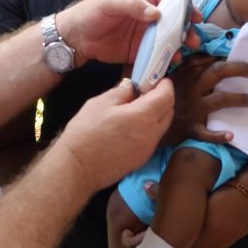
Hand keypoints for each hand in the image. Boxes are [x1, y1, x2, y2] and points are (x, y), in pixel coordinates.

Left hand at [55, 0, 199, 65]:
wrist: (75, 37)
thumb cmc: (91, 13)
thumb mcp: (110, 3)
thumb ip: (133, 5)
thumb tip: (157, 13)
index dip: (185, 6)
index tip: (194, 16)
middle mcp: (148, 16)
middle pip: (174, 21)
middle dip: (187, 29)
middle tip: (193, 39)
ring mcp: (145, 35)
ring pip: (169, 39)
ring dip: (179, 45)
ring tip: (184, 52)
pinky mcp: (140, 51)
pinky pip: (157, 55)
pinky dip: (166, 59)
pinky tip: (171, 63)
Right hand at [55, 78, 173, 192]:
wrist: (78, 168)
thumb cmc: (86, 132)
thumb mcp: (100, 103)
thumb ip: (121, 92)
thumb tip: (131, 86)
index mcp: (143, 117)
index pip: (166, 97)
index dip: (165, 85)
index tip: (158, 78)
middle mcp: (152, 134)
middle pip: (169, 112)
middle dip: (163, 99)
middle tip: (147, 91)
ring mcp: (148, 150)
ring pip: (162, 127)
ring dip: (156, 114)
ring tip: (137, 108)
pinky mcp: (141, 160)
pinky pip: (152, 139)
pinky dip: (149, 128)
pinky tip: (131, 126)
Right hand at [165, 54, 247, 144]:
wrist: (142, 120)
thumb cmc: (159, 96)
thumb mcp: (171, 75)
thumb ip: (190, 64)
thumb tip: (211, 56)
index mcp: (186, 75)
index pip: (212, 63)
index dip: (232, 61)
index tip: (247, 61)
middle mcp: (191, 89)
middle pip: (218, 73)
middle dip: (240, 70)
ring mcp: (192, 109)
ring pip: (219, 100)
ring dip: (238, 99)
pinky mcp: (190, 128)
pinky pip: (206, 133)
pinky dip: (219, 136)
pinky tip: (231, 136)